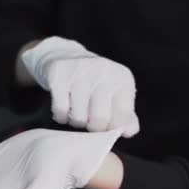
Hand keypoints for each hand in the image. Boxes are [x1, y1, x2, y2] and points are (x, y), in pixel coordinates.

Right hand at [21, 36, 138, 137]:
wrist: (65, 56)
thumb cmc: (94, 83)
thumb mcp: (115, 96)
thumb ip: (125, 116)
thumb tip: (128, 131)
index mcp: (122, 78)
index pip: (123, 116)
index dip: (112, 128)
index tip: (105, 126)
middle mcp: (104, 70)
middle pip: (100, 119)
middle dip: (92, 127)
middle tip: (88, 120)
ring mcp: (81, 70)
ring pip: (78, 117)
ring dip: (75, 122)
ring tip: (75, 111)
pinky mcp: (60, 74)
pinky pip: (61, 110)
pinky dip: (61, 116)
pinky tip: (63, 108)